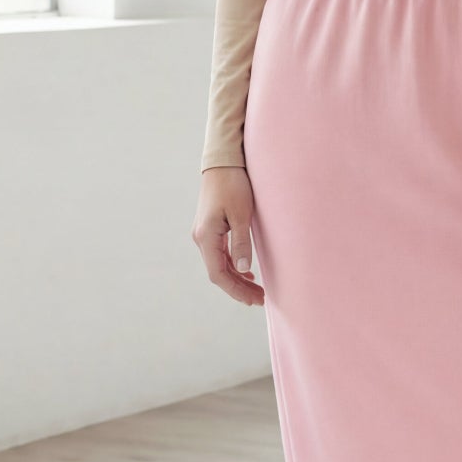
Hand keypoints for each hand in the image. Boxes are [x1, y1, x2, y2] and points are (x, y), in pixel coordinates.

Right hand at [192, 165, 264, 305]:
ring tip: (256, 290)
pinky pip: (220, 254)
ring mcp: (204, 234)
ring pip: (219, 265)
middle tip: (260, 299)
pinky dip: (232, 266)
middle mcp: (201, 238)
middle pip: (218, 273)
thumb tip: (243, 271)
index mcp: (206, 237)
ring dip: (236, 279)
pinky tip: (246, 273)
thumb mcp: (241, 214)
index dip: (236, 290)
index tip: (255, 299)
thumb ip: (241, 244)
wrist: (223, 162)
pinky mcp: (210, 229)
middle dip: (238, 288)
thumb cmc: (233, 184)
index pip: (218, 274)